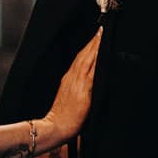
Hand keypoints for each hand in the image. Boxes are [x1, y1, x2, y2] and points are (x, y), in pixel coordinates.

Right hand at [44, 28, 102, 142]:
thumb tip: (87, 85)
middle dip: (92, 42)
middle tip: (101, 29)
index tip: (94, 38)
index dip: (87, 48)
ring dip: (95, 46)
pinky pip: (92, 71)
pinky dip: (96, 59)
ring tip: (102, 34)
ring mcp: (77, 83)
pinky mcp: (84, 90)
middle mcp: (71, 78)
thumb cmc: (61, 119)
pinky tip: (102, 52)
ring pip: (88, 59)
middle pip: (83, 55)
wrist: (54, 127)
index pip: (79, 59)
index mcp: (67, 80)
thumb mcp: (67, 99)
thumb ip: (76, 90)